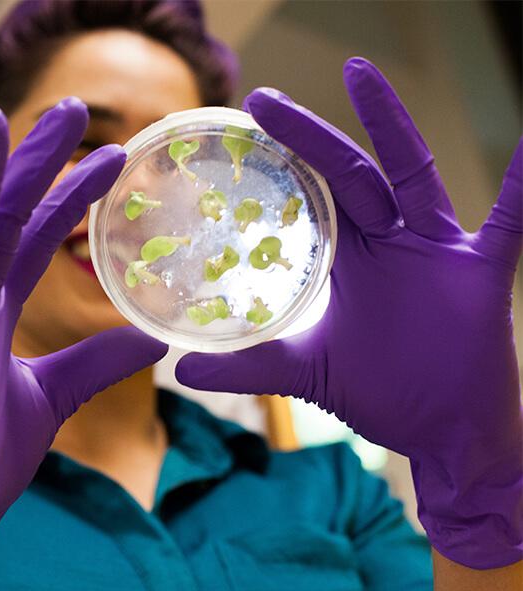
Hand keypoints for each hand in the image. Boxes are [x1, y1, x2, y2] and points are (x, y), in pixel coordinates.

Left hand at [176, 57, 521, 568]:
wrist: (444, 435)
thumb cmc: (384, 394)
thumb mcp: (305, 373)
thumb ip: (250, 366)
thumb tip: (183, 370)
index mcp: (352, 256)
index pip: (313, 192)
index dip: (281, 162)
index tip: (241, 129)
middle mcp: (391, 241)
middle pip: (348, 172)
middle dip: (307, 135)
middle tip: (261, 99)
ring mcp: (437, 251)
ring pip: (411, 174)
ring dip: (387, 124)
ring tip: (357, 74)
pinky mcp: (480, 273)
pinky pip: (509, 222)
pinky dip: (521, 184)